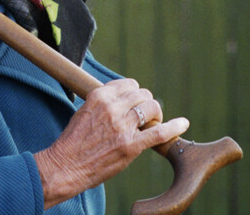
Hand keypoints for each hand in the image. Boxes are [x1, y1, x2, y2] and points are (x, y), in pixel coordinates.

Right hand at [33, 78, 189, 208]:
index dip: (135, 94)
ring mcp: (122, 126)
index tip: (135, 103)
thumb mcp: (84, 111)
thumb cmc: (73, 141)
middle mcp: (112, 107)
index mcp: (99, 96)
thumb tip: (123, 100)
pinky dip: (174, 127)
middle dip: (146, 103)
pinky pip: (160, 132)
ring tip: (153, 123)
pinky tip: (183, 124)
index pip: (128, 84)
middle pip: (142, 94)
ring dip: (155, 114)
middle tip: (144, 116)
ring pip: (152, 108)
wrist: (66, 165)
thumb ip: (104, 103)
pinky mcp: (131, 145)